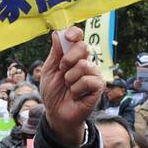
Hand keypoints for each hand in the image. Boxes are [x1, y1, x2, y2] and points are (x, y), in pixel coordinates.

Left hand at [38, 27, 101, 146]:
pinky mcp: (98, 86)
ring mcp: (93, 73)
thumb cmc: (53, 92)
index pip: (78, 38)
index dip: (74, 33)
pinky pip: (87, 80)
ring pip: (83, 65)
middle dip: (68, 59)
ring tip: (68, 87)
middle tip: (62, 70)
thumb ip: (54, 53)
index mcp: (72, 55)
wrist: (56, 114)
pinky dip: (76, 89)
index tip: (67, 37)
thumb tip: (57, 33)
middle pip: (83, 46)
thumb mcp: (48, 71)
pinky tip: (76, 95)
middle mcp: (85, 61)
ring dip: (70, 78)